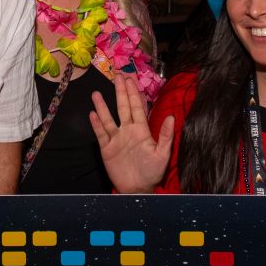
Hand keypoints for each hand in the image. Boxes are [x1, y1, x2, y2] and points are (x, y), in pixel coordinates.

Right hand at [89, 74, 173, 192]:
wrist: (138, 189)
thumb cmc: (152, 172)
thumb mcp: (162, 154)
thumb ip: (166, 136)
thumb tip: (172, 117)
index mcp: (141, 130)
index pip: (137, 108)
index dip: (134, 94)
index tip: (131, 80)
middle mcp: (128, 131)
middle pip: (123, 108)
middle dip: (120, 92)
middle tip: (117, 77)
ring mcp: (116, 139)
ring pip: (108, 119)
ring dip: (102, 106)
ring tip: (96, 94)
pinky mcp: (106, 148)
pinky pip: (101, 134)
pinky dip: (96, 124)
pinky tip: (93, 114)